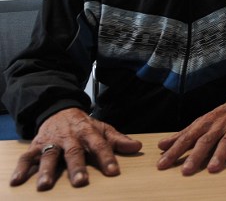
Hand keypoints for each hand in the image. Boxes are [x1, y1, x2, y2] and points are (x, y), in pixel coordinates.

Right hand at [10, 108, 141, 190]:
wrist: (59, 110)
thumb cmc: (84, 125)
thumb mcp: (102, 129)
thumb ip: (118, 139)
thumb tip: (138, 147)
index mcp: (88, 132)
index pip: (100, 145)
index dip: (107, 158)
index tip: (113, 172)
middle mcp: (70, 137)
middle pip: (74, 153)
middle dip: (77, 168)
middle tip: (80, 182)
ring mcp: (52, 141)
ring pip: (49, 156)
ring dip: (47, 171)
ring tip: (45, 186)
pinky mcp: (36, 145)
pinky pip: (27, 157)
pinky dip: (21, 168)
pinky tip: (16, 181)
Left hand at [156, 98, 225, 174]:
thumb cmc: (220, 117)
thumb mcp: (200, 123)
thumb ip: (182, 135)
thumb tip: (161, 145)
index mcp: (203, 124)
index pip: (186, 139)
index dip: (174, 151)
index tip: (162, 164)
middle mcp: (217, 126)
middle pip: (205, 141)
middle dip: (195, 156)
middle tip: (186, 171)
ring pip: (225, 142)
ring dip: (219, 155)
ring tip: (212, 168)